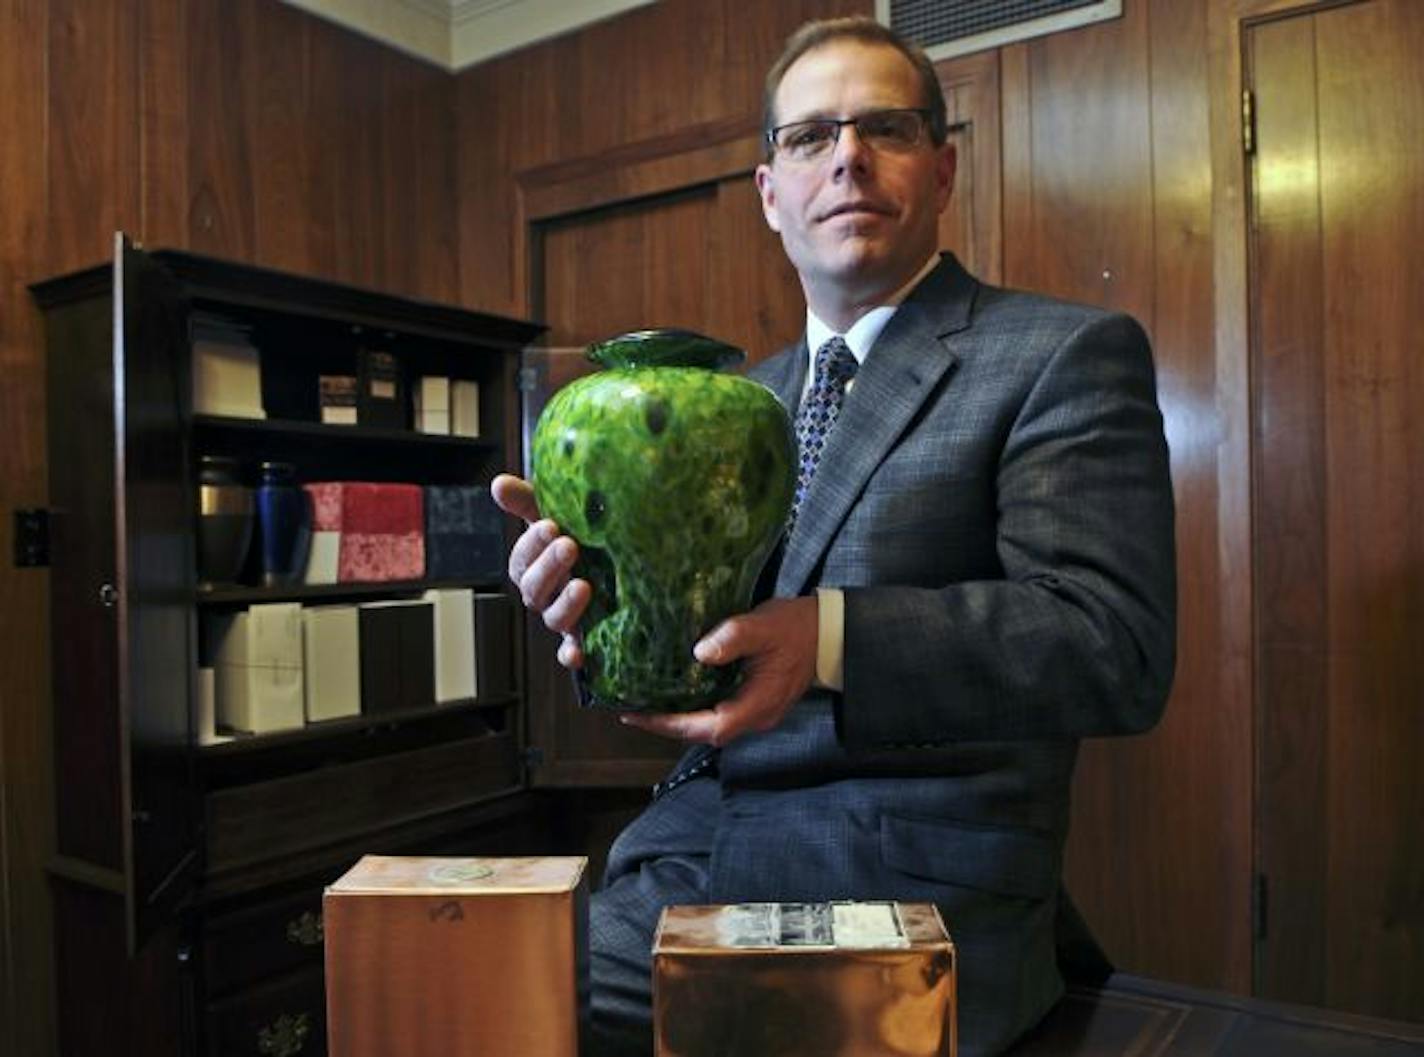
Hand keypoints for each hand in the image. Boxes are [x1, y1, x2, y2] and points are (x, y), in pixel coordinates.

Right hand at [490, 473, 589, 667]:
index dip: (532, 544)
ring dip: (565, 605)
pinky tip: (578, 654)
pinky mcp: (584, 638)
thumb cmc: (579, 536)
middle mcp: (544, 594)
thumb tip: (499, 484)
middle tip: (570, 545)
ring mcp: (563, 618)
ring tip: (584, 586)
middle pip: (534, 589)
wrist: (616, 562)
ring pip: (553, 618)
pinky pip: (571, 651)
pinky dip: (571, 655)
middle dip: (549, 567)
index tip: (551, 525)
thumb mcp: (554, 514)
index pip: (522, 558)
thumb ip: (527, 501)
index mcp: (533, 566)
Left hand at [620, 595, 818, 746]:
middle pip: (703, 732)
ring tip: (646, 703)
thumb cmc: (795, 629)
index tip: (641, 715)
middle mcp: (754, 716)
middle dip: (667, 724)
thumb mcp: (763, 626)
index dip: (672, 724)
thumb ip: (733, 638)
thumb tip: (699, 653)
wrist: (826, 633)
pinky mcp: (752, 701)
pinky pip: (717, 712)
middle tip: (632, 709)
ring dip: (679, 717)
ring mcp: (754, 711)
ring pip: (709, 724)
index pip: (709, 727)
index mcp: (756, 704)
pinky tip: (675, 691)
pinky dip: (693, 707)